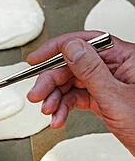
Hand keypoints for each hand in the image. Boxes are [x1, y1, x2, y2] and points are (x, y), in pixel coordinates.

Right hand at [27, 31, 134, 155]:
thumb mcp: (115, 96)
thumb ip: (92, 70)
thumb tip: (71, 48)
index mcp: (124, 58)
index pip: (85, 43)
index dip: (57, 49)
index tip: (37, 59)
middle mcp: (114, 69)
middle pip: (73, 66)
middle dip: (51, 82)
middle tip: (37, 94)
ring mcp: (107, 84)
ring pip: (71, 83)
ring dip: (55, 98)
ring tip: (48, 110)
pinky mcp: (102, 99)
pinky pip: (76, 98)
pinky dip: (64, 108)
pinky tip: (58, 117)